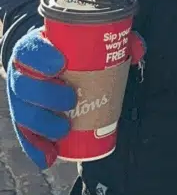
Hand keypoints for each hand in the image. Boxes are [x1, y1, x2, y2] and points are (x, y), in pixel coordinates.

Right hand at [6, 27, 146, 169]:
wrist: (46, 62)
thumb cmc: (69, 49)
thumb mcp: (87, 39)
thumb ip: (114, 40)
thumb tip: (137, 50)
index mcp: (34, 49)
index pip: (30, 49)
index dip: (41, 57)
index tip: (60, 64)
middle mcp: (22, 74)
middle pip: (25, 86)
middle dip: (46, 95)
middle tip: (71, 99)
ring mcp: (20, 99)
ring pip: (23, 113)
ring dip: (42, 124)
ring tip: (64, 129)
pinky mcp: (23, 121)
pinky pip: (25, 137)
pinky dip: (36, 149)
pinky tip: (50, 156)